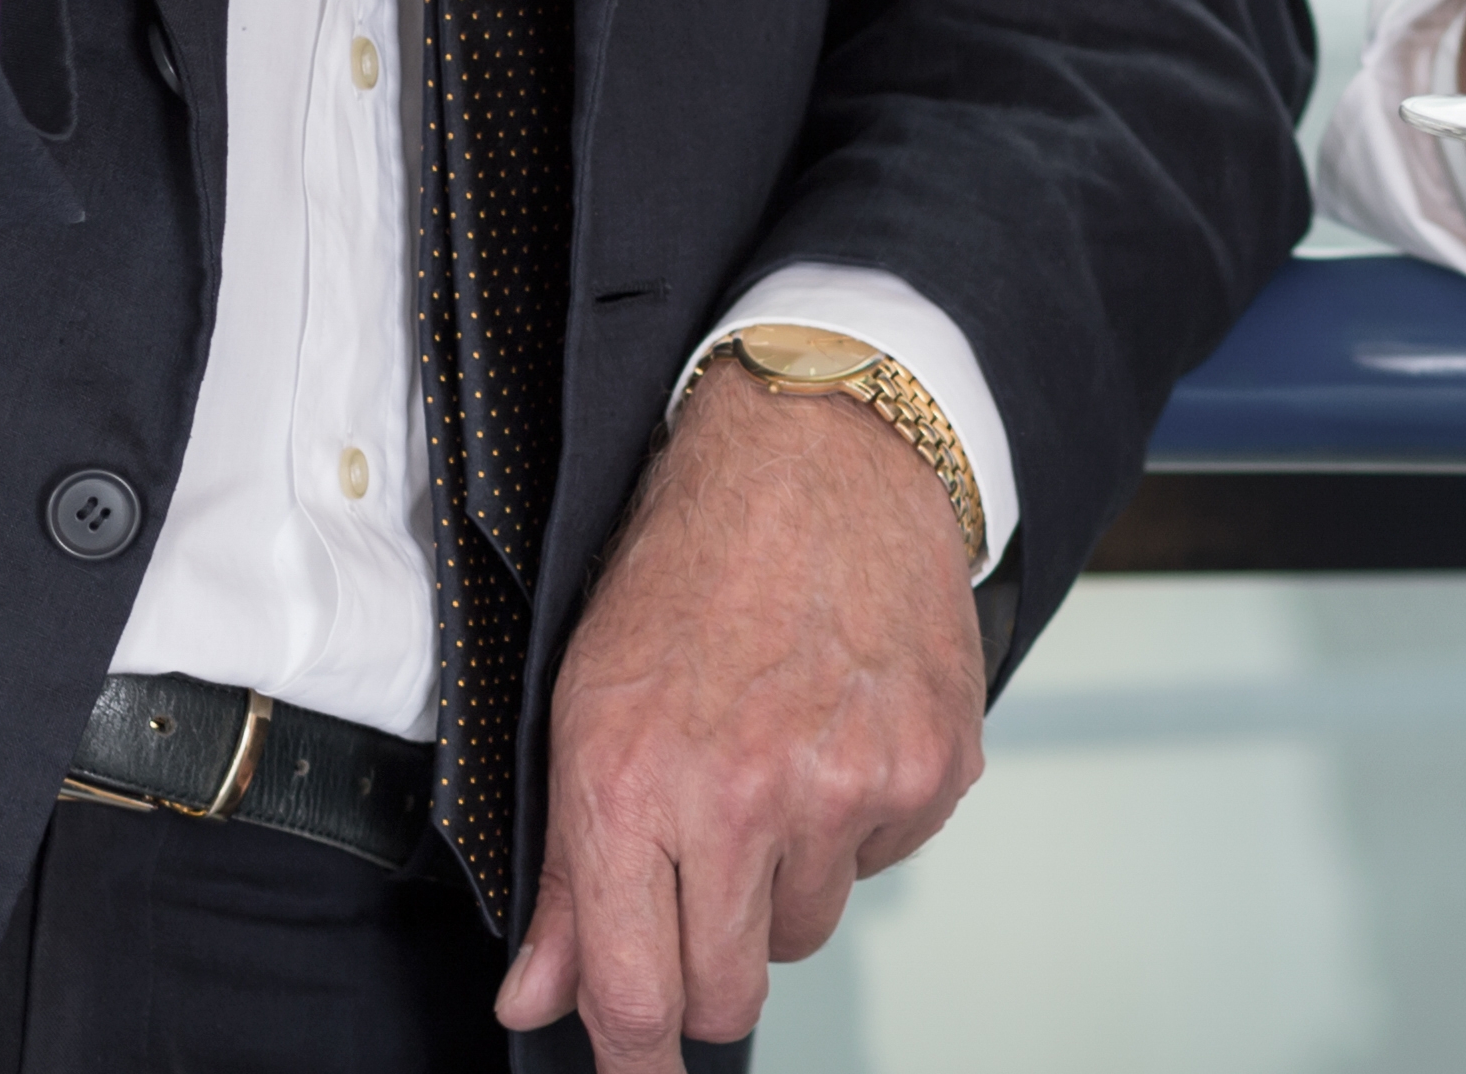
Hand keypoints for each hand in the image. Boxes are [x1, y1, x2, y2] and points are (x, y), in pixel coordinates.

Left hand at [495, 360, 985, 1070]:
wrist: (818, 452)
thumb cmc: (690, 567)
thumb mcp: (585, 709)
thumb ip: (564, 877)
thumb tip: (535, 1001)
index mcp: (631, 783)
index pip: (635, 997)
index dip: (632, 1062)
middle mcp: (742, 794)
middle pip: (727, 992)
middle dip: (706, 965)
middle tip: (701, 880)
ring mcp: (847, 786)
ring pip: (805, 929)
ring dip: (782, 879)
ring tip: (770, 762)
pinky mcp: (930, 769)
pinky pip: (879, 864)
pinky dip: (854, 822)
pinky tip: (833, 731)